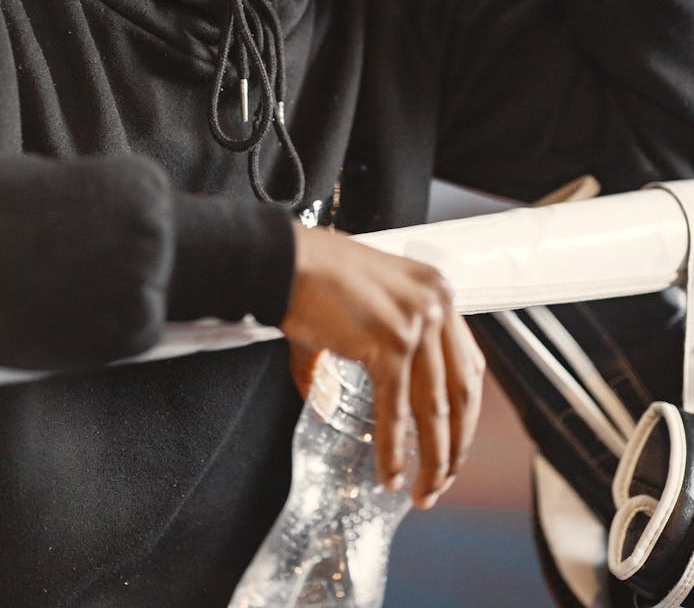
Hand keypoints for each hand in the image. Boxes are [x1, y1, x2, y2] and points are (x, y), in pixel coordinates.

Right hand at [280, 222, 484, 509]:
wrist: (285, 262)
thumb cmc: (312, 276)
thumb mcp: (359, 306)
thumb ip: (357, 351)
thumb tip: (325, 401)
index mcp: (436, 291)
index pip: (467, 362)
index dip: (466, 411)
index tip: (456, 442)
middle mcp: (436, 304)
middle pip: (462, 390)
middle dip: (457, 444)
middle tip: (444, 478)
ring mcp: (416, 322)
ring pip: (437, 407)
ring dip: (434, 458)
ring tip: (424, 489)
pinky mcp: (390, 342)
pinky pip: (398, 409)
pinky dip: (394, 448)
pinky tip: (391, 474)